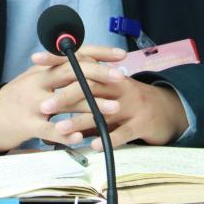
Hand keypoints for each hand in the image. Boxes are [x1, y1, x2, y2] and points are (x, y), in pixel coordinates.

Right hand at [0, 45, 125, 153]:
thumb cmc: (16, 98)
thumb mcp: (35, 78)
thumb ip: (57, 70)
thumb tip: (87, 59)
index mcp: (42, 69)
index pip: (73, 54)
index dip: (97, 52)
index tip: (119, 54)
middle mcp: (38, 81)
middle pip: (72, 71)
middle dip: (99, 73)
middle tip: (121, 77)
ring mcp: (32, 103)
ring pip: (66, 100)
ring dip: (92, 105)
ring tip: (114, 109)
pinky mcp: (27, 124)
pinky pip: (50, 129)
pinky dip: (66, 134)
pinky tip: (81, 137)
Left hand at [33, 53, 189, 149]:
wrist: (168, 111)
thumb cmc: (129, 101)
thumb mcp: (108, 90)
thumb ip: (84, 90)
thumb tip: (51, 92)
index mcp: (108, 74)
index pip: (80, 62)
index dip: (58, 59)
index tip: (35, 60)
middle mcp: (118, 86)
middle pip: (89, 86)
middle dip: (64, 96)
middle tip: (44, 106)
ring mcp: (131, 104)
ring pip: (102, 110)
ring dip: (80, 120)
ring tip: (60, 128)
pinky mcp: (141, 124)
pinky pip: (122, 132)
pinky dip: (107, 139)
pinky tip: (92, 145)